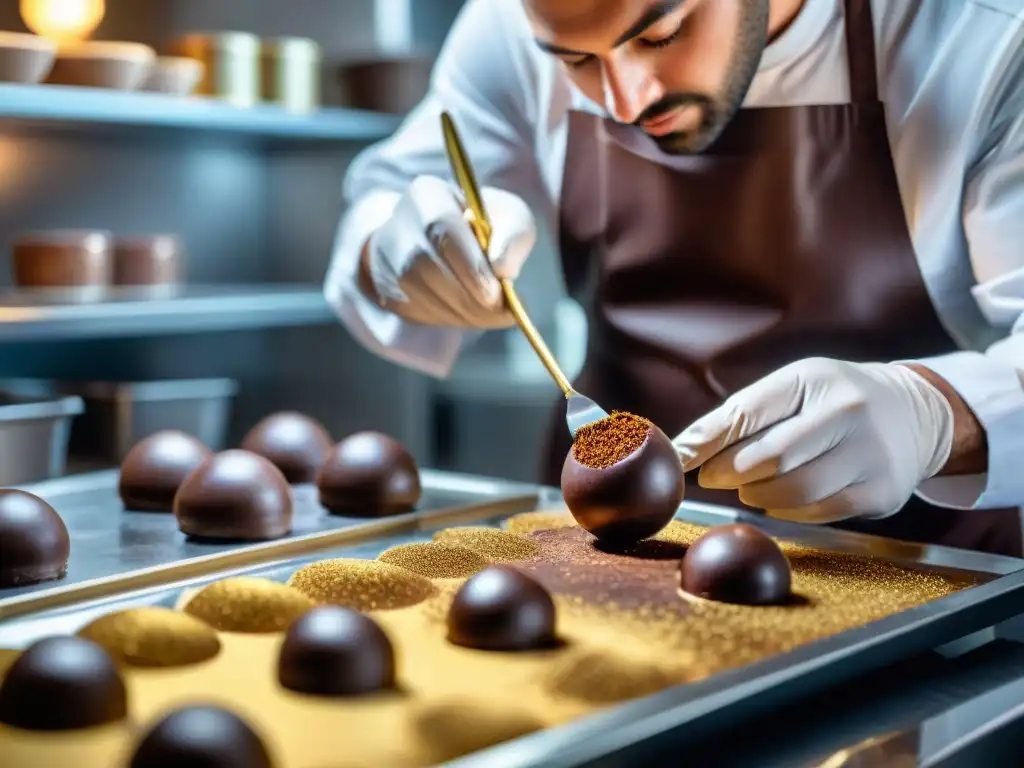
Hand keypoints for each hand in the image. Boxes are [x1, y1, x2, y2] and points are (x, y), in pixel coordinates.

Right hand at [362, 175, 535, 327]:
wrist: (451, 238)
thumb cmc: (485, 225)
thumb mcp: (510, 217)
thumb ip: (512, 236)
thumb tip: (501, 269)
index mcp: (427, 195)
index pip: (442, 230)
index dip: (470, 267)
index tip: (497, 292)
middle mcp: (396, 223)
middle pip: (423, 266)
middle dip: (466, 297)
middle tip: (498, 312)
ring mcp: (384, 258)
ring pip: (413, 293)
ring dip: (456, 313)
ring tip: (488, 315)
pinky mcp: (384, 287)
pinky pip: (408, 311)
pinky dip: (442, 319)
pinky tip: (466, 315)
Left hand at [672, 358, 954, 522]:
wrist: (916, 414)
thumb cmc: (834, 400)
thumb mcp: (793, 388)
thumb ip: (740, 415)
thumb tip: (682, 450)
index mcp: (815, 378)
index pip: (748, 411)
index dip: (707, 440)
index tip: (679, 459)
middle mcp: (849, 411)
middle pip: (769, 457)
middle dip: (729, 471)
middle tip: (712, 476)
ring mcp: (871, 454)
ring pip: (792, 491)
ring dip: (757, 495)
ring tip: (749, 486)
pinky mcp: (882, 493)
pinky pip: (817, 512)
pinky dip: (787, 511)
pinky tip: (780, 499)